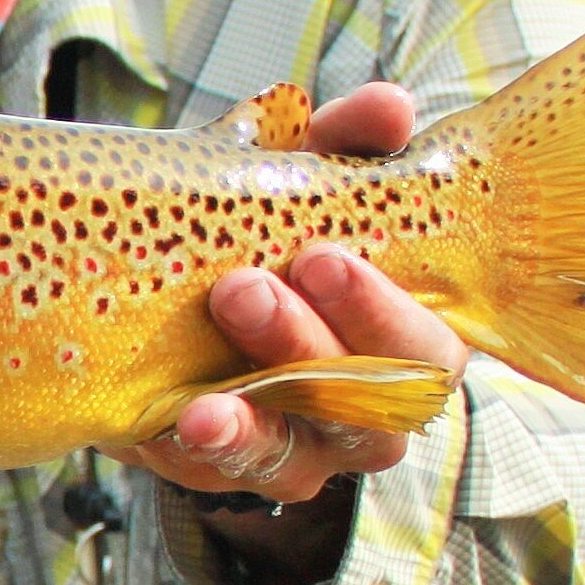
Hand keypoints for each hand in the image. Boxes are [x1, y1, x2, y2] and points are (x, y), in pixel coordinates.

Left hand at [116, 84, 470, 506]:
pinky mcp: (216, 469)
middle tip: (244, 289)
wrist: (156, 279)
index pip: (428, 352)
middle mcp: (362, 411)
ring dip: (249, 418)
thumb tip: (388, 109)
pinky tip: (174, 420)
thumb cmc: (262, 231)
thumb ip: (343, 144)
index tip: (320, 254)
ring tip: (203, 393)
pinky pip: (212, 475)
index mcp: (404, 343)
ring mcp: (292, 450)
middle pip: (364, 410)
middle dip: (306, 347)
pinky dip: (195, 448)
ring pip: (291, 455)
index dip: (381, 311)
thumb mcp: (295, 175)